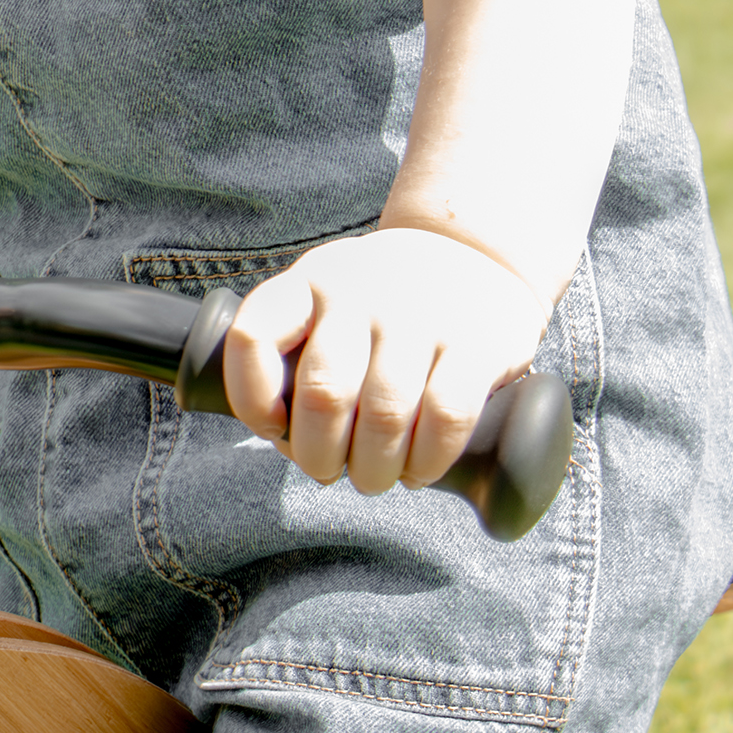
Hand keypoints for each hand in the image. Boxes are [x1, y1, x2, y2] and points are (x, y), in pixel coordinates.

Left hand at [221, 226, 554, 496]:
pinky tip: (419, 470)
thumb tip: (286, 438)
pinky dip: (426, 461)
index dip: (252, 399)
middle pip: (323, 392)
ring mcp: (423, 313)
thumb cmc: (385, 305)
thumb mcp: (330, 302)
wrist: (479, 255)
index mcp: (310, 281)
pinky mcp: (479, 342)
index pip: (254, 337)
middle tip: (329, 470)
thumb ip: (298, 356)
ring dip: (373, 469)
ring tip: (374, 478)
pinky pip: (445, 417)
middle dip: (318, 455)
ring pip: (384, 415)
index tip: (274, 428)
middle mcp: (361, 290)